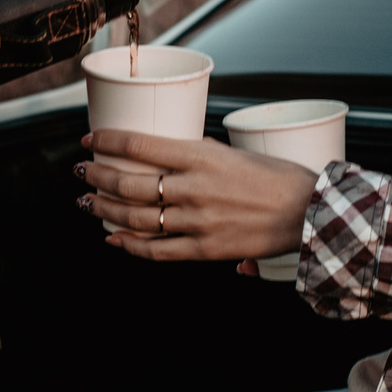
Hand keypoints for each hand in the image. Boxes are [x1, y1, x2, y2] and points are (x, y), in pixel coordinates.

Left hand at [78, 129, 318, 263]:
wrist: (309, 213)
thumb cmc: (279, 177)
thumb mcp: (236, 153)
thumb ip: (203, 155)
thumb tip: (177, 154)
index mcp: (201, 156)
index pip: (140, 144)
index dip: (108, 142)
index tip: (90, 141)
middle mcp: (193, 188)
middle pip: (129, 182)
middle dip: (97, 177)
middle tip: (81, 172)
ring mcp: (196, 221)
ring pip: (136, 216)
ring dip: (105, 209)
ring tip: (87, 202)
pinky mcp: (204, 249)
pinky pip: (157, 250)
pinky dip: (131, 245)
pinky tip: (114, 238)